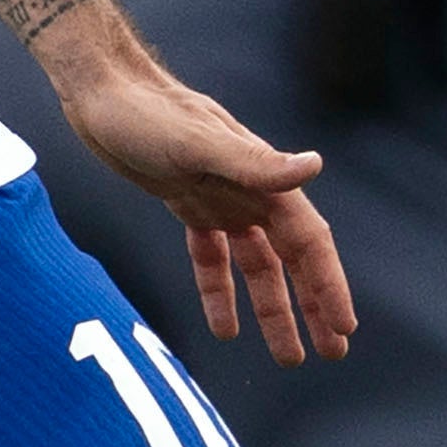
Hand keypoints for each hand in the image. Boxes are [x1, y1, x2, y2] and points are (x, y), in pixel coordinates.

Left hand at [54, 45, 360, 362]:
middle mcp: (250, 192)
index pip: (309, 244)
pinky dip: (219, 291)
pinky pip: (211, 257)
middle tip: (332, 352)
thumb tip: (314, 165)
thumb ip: (254, 162)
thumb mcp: (198, 143)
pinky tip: (224, 329)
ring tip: (288, 355)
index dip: (328, 286)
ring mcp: (220, 199)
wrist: (102, 92)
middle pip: (291, 260)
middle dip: (314, 306)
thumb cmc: (148, 114)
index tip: (345, 328)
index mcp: (263, 181)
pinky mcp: (187, 203)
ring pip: (255, 265)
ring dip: (273, 308)